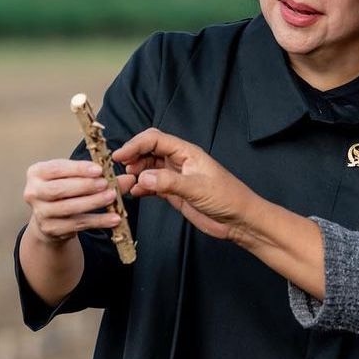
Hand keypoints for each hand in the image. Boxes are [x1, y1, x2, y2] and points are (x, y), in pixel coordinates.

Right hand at [23, 159, 132, 243]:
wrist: (50, 216)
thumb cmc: (65, 189)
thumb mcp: (75, 177)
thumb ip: (99, 175)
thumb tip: (129, 178)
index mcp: (37, 172)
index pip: (57, 169)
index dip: (78, 169)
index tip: (98, 169)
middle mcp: (33, 192)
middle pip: (59, 189)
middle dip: (85, 186)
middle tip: (106, 184)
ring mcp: (40, 213)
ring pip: (68, 208)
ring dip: (93, 203)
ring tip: (112, 197)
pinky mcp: (51, 229)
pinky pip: (78, 224)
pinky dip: (98, 221)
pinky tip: (114, 218)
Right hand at [112, 128, 254, 241]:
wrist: (239, 219)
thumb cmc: (227, 198)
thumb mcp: (198, 188)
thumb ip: (170, 182)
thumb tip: (143, 178)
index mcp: (187, 152)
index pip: (155, 139)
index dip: (135, 144)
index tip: (119, 156)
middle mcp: (179, 161)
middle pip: (148, 151)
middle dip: (132, 157)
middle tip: (120, 171)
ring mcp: (175, 176)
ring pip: (147, 168)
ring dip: (135, 174)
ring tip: (124, 184)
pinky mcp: (173, 193)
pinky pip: (151, 186)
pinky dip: (141, 188)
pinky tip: (135, 193)